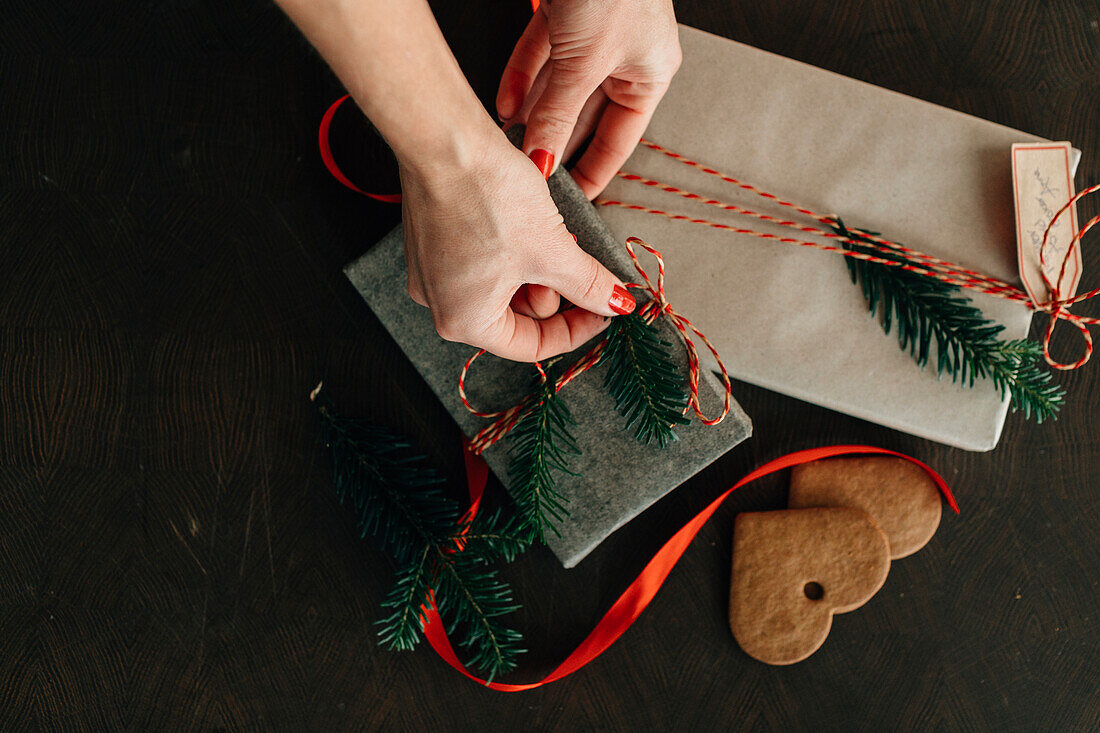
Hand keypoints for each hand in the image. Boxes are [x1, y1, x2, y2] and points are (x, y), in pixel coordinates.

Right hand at [400, 129, 635, 361]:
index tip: (602, 309)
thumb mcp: (552, 249)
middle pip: (515, 316)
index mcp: (463, 321)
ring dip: (536, 266)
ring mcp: (431, 272)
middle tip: (568, 255)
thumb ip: (587, 285)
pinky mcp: (432, 241)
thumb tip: (615, 304)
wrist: (445, 139)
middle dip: (551, 289)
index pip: (531, 346)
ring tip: (551, 233)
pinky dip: (513, 249)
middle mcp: (439, 303)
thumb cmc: (488, 196)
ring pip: (502, 285)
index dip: (576, 330)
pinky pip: (483, 260)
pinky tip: (529, 221)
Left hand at [496, 0, 680, 198]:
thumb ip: (559, 115)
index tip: (569, 200)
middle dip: (552, 141)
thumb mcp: (583, 64)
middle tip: (525, 173)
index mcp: (650, 75)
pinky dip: (524, 77)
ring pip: (559, 86)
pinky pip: (543, 55)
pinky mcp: (568, 14)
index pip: (619, 140)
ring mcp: (595, 35)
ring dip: (532, 113)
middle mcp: (625, 57)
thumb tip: (541, 160)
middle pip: (584, 115)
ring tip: (507, 142)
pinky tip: (505, 105)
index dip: (592, 172)